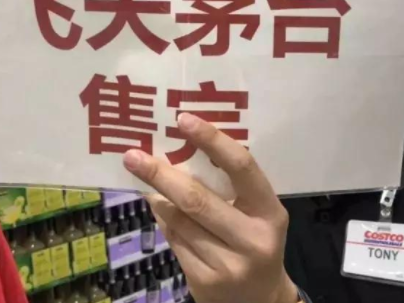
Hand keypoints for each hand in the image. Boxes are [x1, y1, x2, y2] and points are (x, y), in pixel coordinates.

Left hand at [123, 113, 298, 302]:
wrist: (260, 302)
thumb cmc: (255, 241)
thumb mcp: (256, 213)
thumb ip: (229, 186)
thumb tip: (178, 148)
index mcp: (270, 212)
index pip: (241, 167)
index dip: (212, 140)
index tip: (183, 119)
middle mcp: (251, 239)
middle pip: (197, 199)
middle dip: (160, 174)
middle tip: (133, 155)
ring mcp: (227, 265)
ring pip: (178, 220)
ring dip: (157, 196)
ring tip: (141, 176)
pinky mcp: (203, 282)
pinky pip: (173, 240)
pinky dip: (162, 218)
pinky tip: (158, 206)